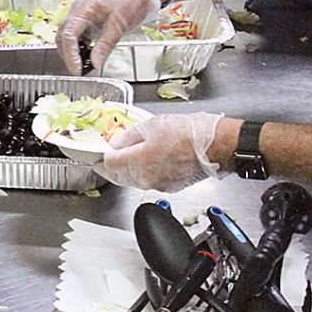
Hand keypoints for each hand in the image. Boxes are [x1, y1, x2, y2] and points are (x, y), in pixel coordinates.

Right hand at [56, 0, 162, 74]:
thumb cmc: (130, 1)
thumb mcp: (119, 26)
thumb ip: (105, 45)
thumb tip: (95, 63)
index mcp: (84, 8)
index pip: (69, 34)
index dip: (70, 54)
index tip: (76, 69)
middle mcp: (78, 11)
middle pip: (63, 36)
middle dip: (68, 55)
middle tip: (78, 70)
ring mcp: (81, 15)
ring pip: (67, 37)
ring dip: (72, 51)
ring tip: (83, 65)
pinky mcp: (86, 21)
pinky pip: (77, 36)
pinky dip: (79, 47)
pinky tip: (87, 55)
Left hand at [94, 112, 221, 190]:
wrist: (217, 146)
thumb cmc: (189, 133)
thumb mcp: (153, 125)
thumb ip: (130, 136)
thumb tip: (116, 143)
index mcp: (139, 161)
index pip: (108, 165)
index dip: (99, 158)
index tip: (94, 153)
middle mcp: (146, 178)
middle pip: (118, 177)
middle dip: (108, 168)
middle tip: (103, 159)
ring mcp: (158, 184)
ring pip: (132, 181)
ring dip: (124, 172)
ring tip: (121, 160)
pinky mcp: (170, 186)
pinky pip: (147, 182)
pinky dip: (141, 174)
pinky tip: (143, 164)